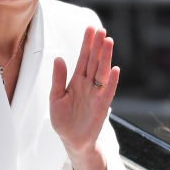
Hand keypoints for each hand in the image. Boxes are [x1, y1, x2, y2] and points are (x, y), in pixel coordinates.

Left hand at [49, 26, 118, 157]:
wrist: (72, 140)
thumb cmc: (63, 119)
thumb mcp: (55, 97)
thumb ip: (58, 79)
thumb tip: (58, 58)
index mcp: (76, 81)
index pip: (83, 58)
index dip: (87, 44)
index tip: (91, 29)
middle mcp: (88, 84)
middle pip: (94, 61)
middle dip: (97, 46)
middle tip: (101, 30)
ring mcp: (96, 94)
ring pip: (102, 72)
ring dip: (105, 58)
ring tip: (108, 42)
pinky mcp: (102, 106)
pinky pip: (107, 92)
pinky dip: (111, 81)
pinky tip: (114, 70)